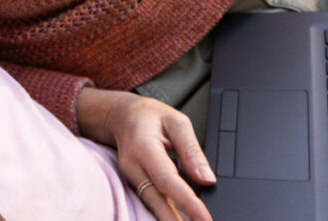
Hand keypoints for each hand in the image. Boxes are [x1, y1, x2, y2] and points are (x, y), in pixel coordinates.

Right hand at [76, 87, 216, 220]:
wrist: (121, 117)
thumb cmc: (148, 117)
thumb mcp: (177, 122)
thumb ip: (192, 150)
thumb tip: (206, 178)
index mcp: (144, 147)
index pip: (167, 180)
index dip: (186, 202)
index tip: (203, 218)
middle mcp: (133, 166)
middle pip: (156, 200)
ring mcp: (131, 177)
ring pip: (152, 205)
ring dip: (170, 220)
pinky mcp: (134, 184)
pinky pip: (151, 202)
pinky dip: (165, 214)